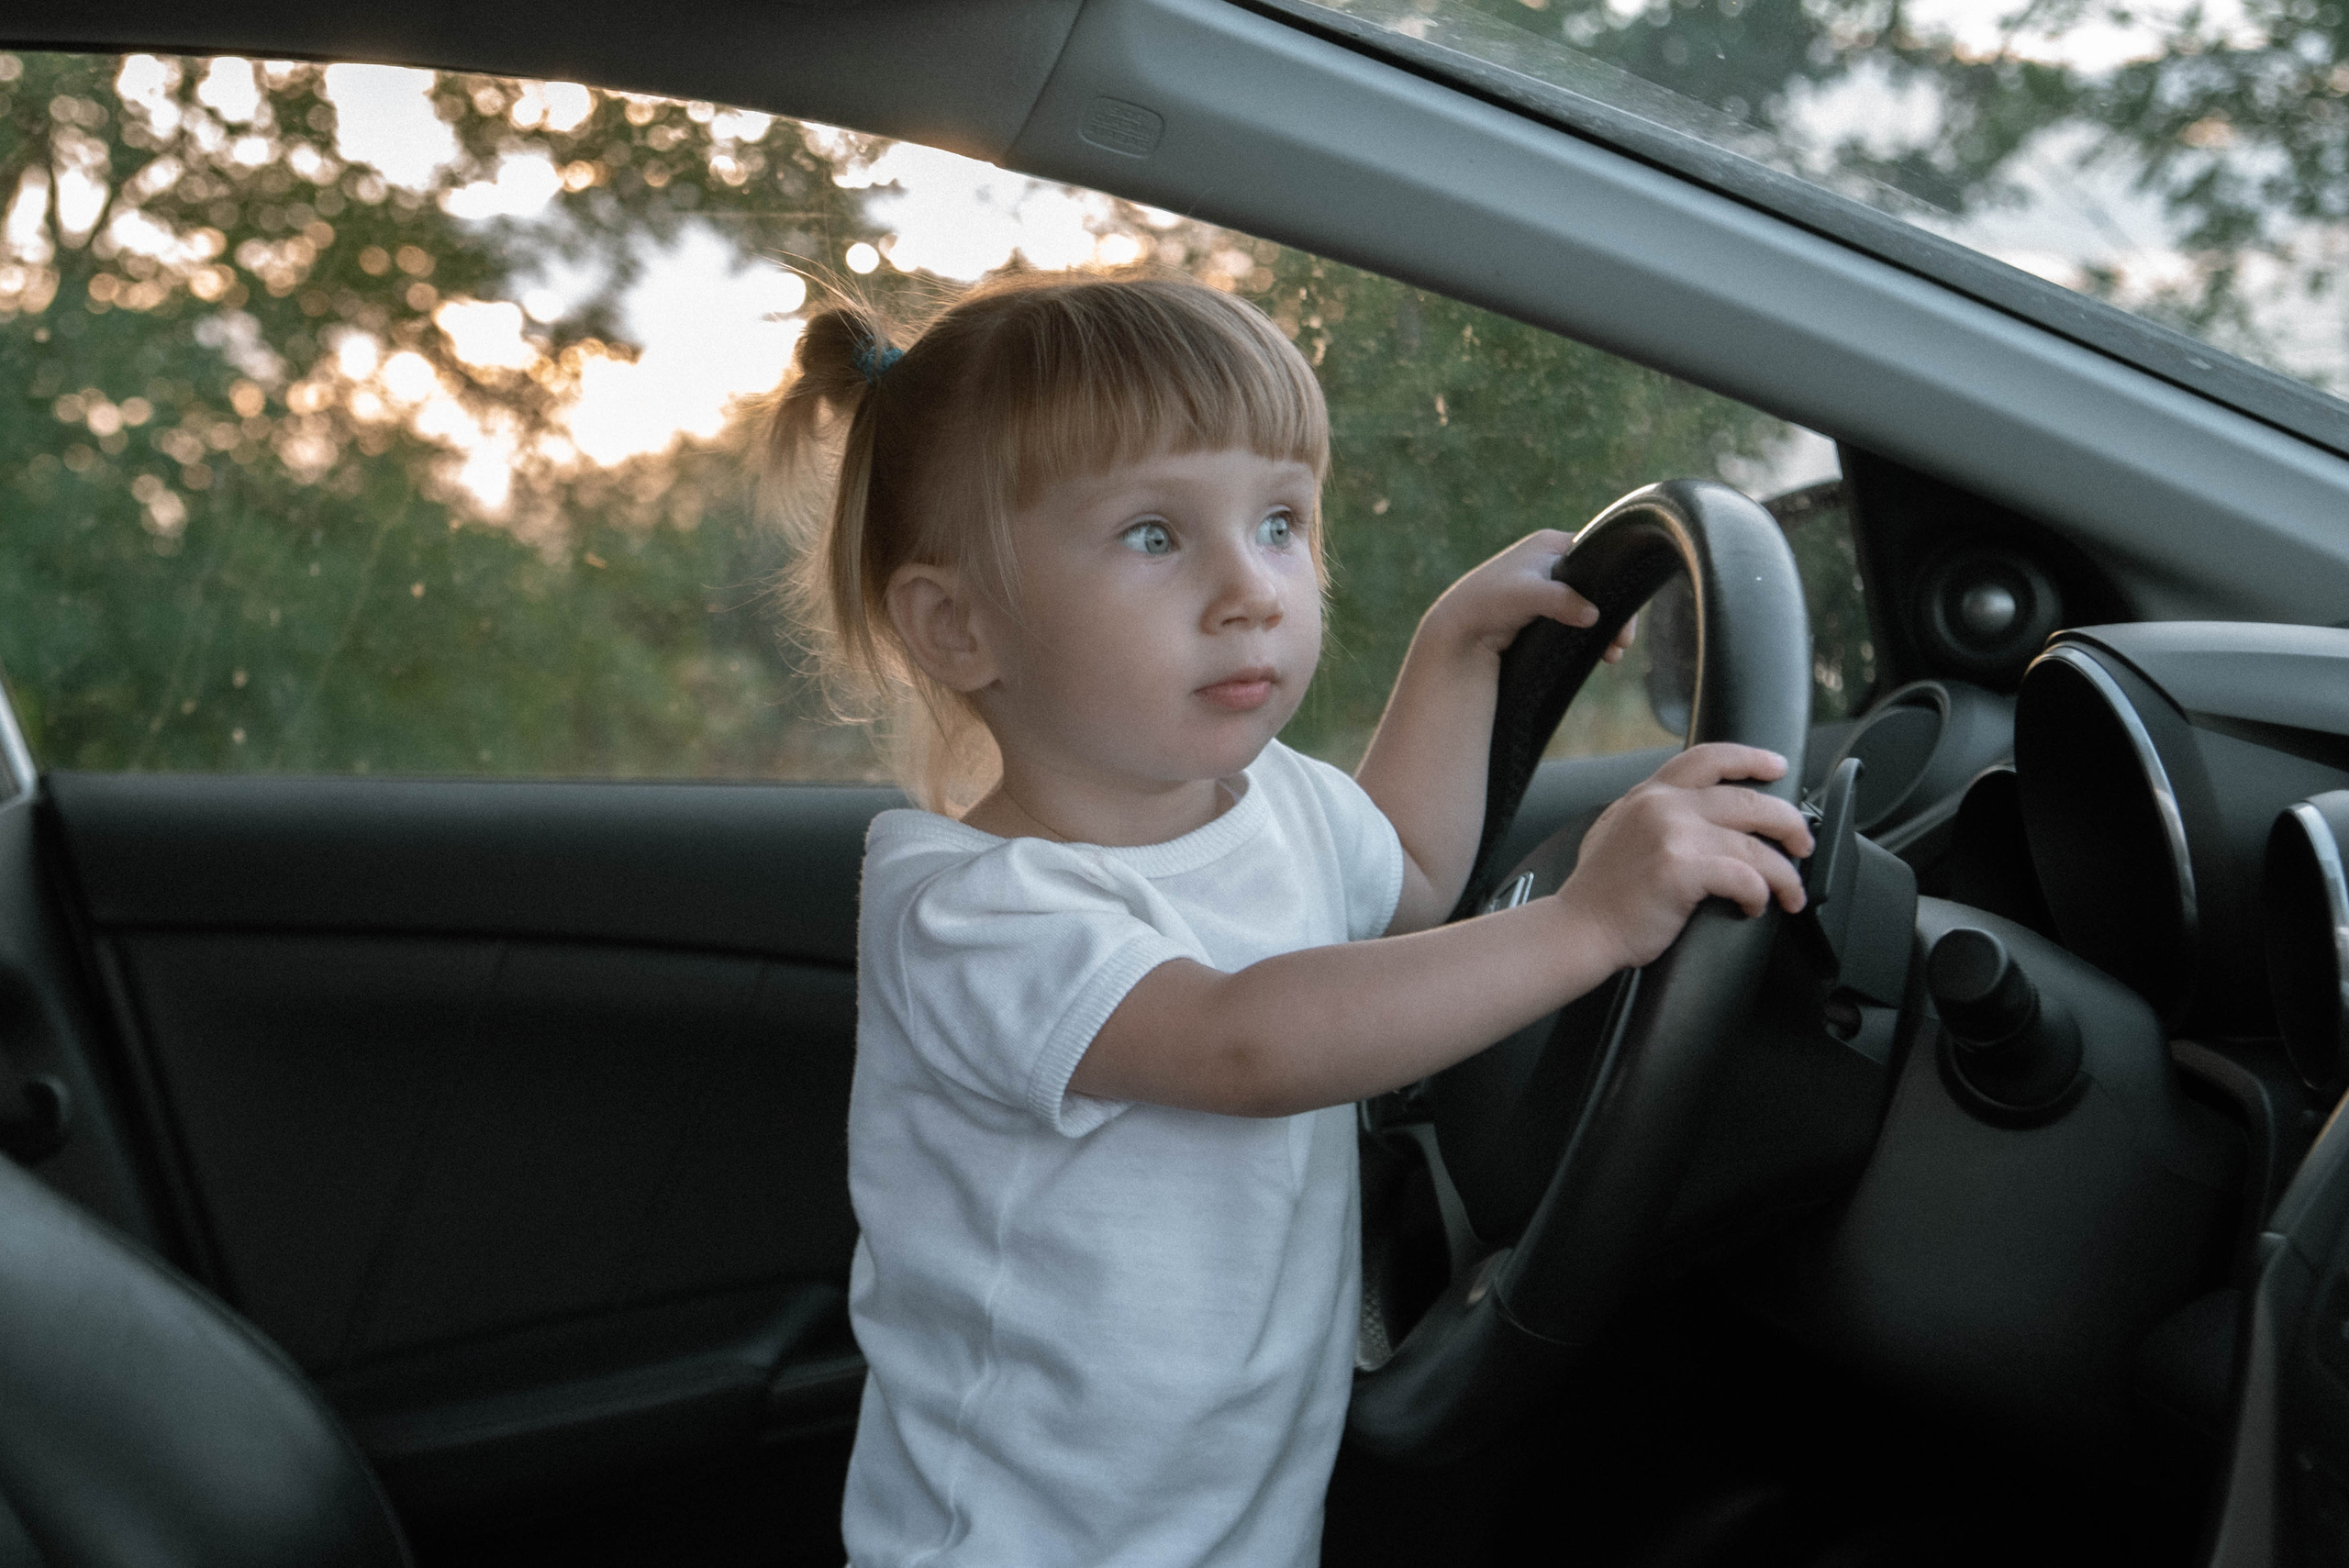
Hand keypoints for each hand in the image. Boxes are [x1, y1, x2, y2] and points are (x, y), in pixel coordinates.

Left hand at [1423, 530, 1638, 661]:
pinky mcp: (1544, 608)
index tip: (1625, 616)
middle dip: (1615, 612)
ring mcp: (1548, 584)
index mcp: (1550, 543)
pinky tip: (1600, 653)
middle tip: (1622, 642)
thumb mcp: (1527, 596)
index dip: (1617, 583)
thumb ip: (1561, 601)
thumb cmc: (1488, 602)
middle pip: (1599, 582)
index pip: (1599, 556)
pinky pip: (1577, 616)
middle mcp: (1552, 560)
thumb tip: (1593, 615)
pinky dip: (1590, 633)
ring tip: (1613, 653)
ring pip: (1590, 602)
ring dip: (1605, 627)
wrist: (1459, 628)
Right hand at [1556, 743, 1814, 971]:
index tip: (1778, 766)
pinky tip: (1755, 907)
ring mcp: (1673, 834)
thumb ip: (1649, 813)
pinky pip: (1746, 877)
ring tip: (1790, 892)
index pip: (1708, 758)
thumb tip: (1690, 814)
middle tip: (1801, 844)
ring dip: (1784, 872)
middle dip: (1788, 822)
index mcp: (1649, 793)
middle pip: (1748, 799)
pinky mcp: (1682, 869)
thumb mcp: (1616, 830)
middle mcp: (1663, 805)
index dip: (1751, 758)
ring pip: (1755, 845)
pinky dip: (1761, 895)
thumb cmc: (1599, 893)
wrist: (1578, 929)